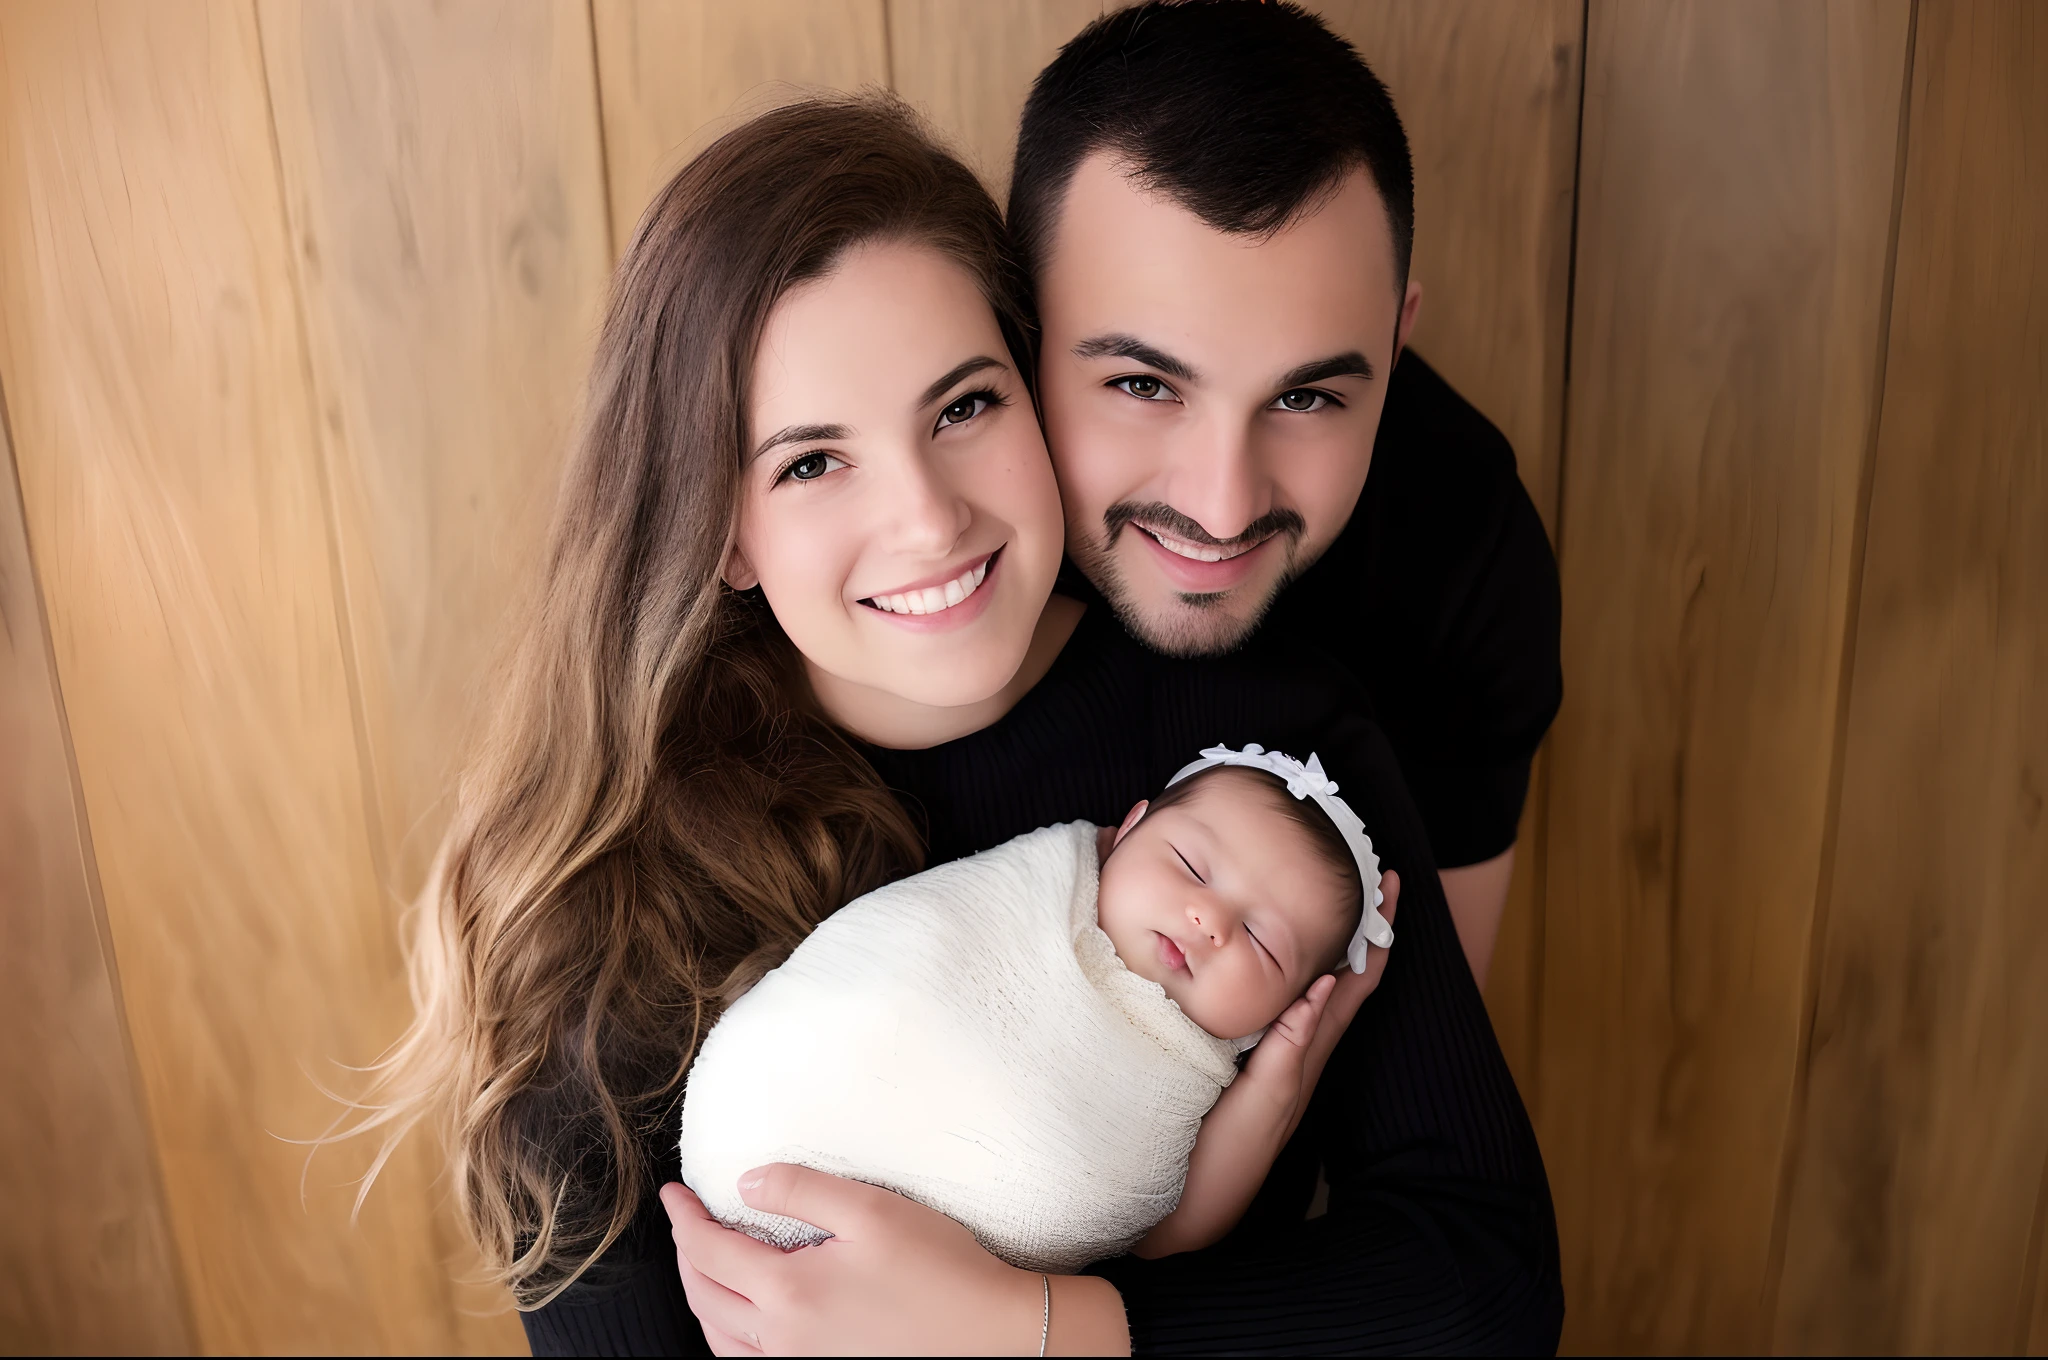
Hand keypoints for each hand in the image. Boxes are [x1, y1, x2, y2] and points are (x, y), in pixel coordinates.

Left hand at [661, 1168, 1127, 1354]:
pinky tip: (742, 1319)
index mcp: (789, 1292)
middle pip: (705, 1296)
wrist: (992, 1337)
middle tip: (685, 1219)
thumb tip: (746, 1184)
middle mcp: (782, 1339)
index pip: (709, 1251)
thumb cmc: (942, 1270)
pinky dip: (728, 1336)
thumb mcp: (872, 1209)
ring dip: (702, 1298)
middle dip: (685, 1254)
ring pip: (720, 1339)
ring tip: (704, 1265)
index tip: (673, 1192)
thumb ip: (802, 1190)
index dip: (683, 1218)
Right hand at [1238, 869, 1399, 1138]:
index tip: (1391, 884)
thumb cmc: (1229, 1154)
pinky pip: (1284, 1000)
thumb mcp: (1266, 1098)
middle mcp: (1302, 1048)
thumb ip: (1291, 1046)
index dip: (1379, 933)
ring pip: (1317, 986)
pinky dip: (1292, 968)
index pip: (1357, 980)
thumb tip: (1322, 985)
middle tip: (1363, 874)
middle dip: (1361, 927)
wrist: (1194, 1203)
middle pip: (1345, 976)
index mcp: (1310, 1049)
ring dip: (1330, 943)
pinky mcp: (1252, 1061)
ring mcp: (1280, 1055)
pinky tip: (1270, 955)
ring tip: (1327, 899)